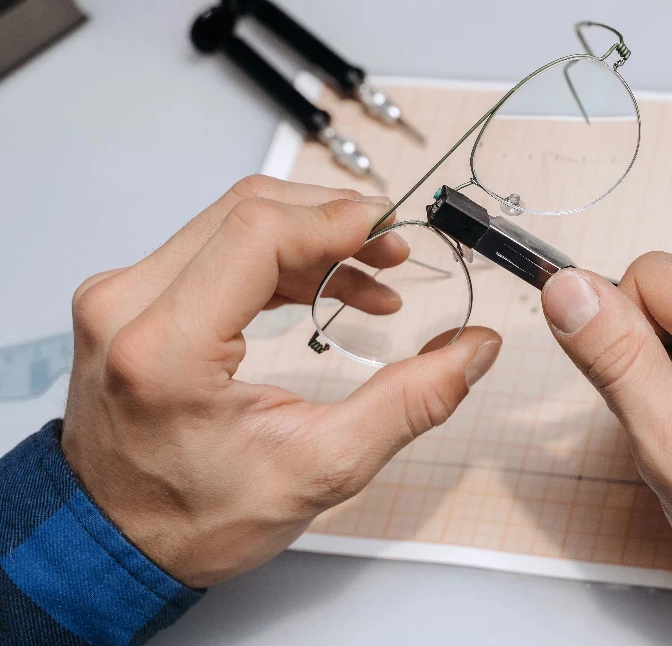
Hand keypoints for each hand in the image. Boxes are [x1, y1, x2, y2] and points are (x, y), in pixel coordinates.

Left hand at [62, 175, 501, 587]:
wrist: (114, 543)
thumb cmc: (198, 517)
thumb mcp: (322, 468)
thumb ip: (410, 401)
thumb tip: (474, 349)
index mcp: (167, 349)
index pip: (259, 233)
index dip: (339, 221)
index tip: (398, 234)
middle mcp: (129, 306)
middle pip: (249, 210)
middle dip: (336, 220)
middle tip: (397, 250)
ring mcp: (121, 297)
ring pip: (234, 220)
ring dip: (314, 237)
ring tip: (377, 274)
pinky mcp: (130, 298)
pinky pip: (216, 246)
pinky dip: (282, 257)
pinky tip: (332, 287)